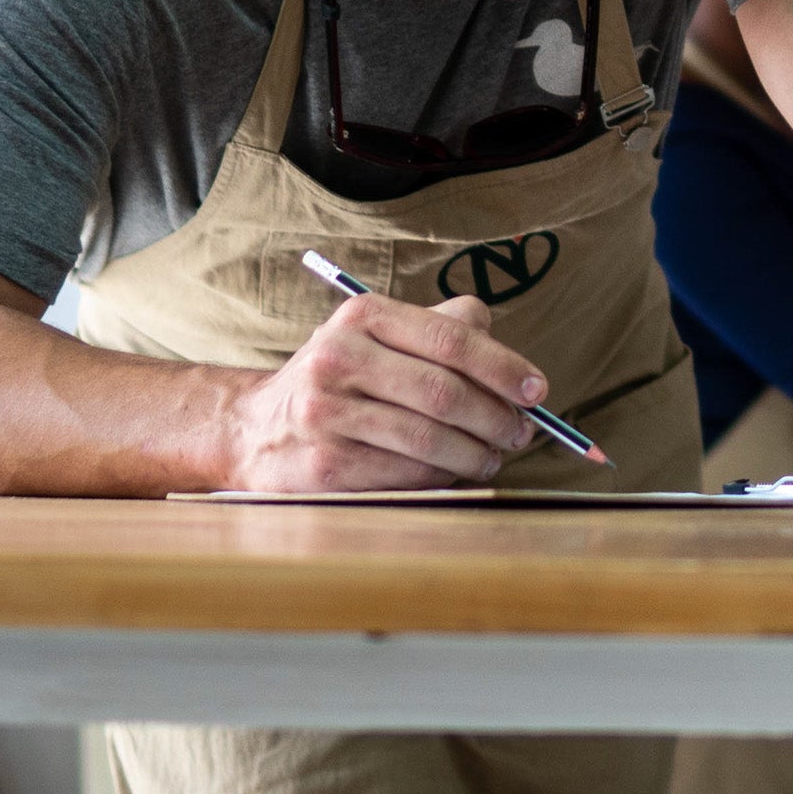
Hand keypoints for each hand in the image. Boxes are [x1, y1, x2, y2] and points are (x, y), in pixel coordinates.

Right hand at [225, 291, 546, 490]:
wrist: (254, 428)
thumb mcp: (380, 335)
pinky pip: (403, 474)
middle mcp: (338, 358)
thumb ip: (444, 330)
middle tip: (521, 434)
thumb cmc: (342, 378)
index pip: (452, 340)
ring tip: (492, 457)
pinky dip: (440, 477)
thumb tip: (509, 356)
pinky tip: (452, 474)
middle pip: (444, 393)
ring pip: (428, 439)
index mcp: (363, 316)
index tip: (538, 391)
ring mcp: (325, 414)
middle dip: (496, 418)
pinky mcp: (322, 466)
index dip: (504, 367)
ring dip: (475, 454)